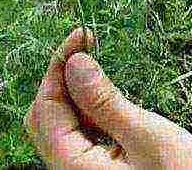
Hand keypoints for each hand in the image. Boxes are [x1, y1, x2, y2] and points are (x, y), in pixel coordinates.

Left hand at [24, 28, 191, 169]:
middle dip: (62, 75)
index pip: (46, 107)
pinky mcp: (93, 167)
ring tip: (96, 61)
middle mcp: (67, 168)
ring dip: (75, 89)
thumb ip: (106, 102)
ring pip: (61, 122)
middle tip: (87, 45)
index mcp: (72, 165)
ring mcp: (79, 168)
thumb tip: (76, 64)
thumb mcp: (147, 137)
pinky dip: (87, 107)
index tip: (81, 35)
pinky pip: (79, 132)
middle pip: (45, 115)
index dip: (59, 65)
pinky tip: (105, 94)